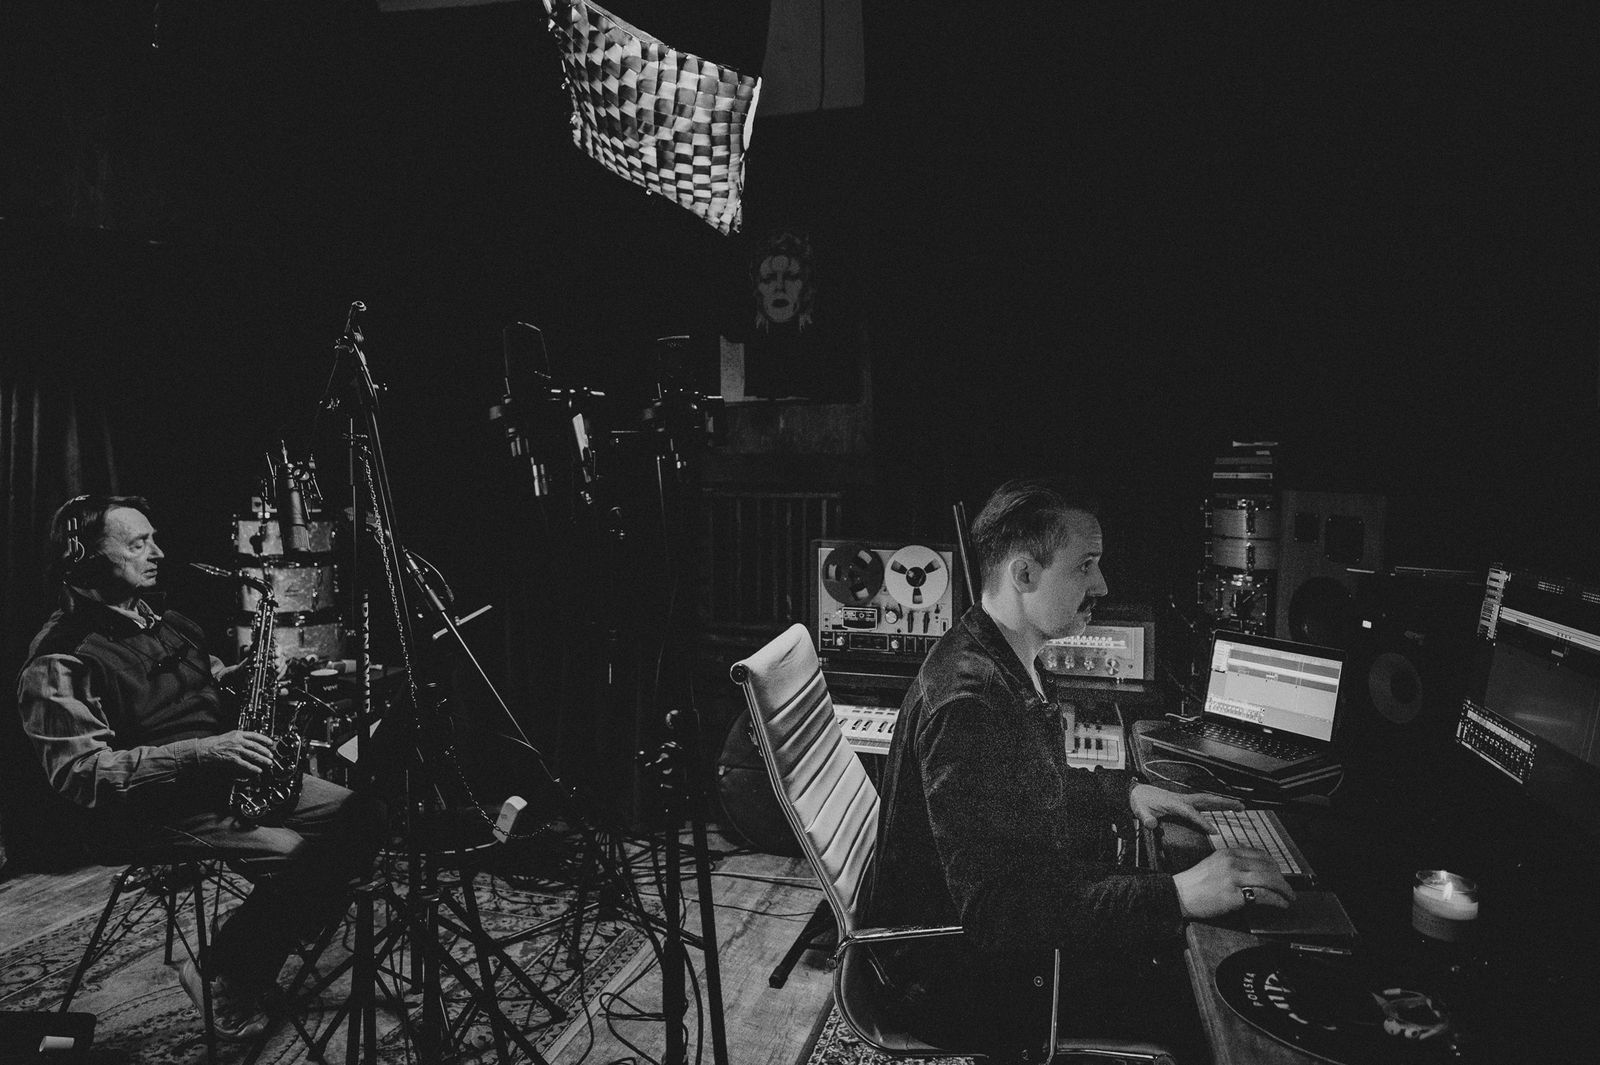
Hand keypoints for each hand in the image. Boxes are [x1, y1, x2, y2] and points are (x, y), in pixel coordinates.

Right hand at [197, 731, 276, 775]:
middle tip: (271, 755)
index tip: (270, 742)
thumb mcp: (227, 736)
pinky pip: (246, 764)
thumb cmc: (212, 744)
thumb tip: (248, 742)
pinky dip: (253, 768)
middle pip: (256, 746)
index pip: (255, 735)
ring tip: (268, 762)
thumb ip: (238, 738)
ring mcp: (236, 750)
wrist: (202, 750)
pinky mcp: (233, 759)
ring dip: (262, 759)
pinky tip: (258, 770)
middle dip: (265, 751)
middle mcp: (238, 741)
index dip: (264, 739)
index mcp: (237, 734)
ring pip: (253, 755)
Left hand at [1130, 783, 1243, 832]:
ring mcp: (1185, 799)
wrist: (1137, 793)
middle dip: (1224, 803)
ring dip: (1224, 802)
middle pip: (1207, 800)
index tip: (1213, 830)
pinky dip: (1216, 804)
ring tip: (1240, 806)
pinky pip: (1204, 803)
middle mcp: (1183, 799)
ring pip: (1208, 800)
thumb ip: (1146, 818)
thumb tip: (1152, 824)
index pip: (1191, 813)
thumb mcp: (1140, 811)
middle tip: (1241, 806)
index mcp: (1174, 803)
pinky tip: (1224, 808)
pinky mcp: (1185, 802)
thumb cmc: (1140, 801)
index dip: (1202, 821)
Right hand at [1173, 846, 1295, 919]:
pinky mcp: (1233, 895)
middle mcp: (1233, 862)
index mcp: (1228, 853)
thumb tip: (1253, 867)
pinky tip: (1281, 904)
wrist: (1180, 894)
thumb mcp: (1214, 862)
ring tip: (1289, 897)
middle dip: (1282, 879)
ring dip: (1284, 890)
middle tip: (1288, 889)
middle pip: (1268, 867)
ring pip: (1269, 880)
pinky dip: (1277, 900)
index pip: (1261, 855)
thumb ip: (1232, 861)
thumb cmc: (1195, 882)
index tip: (1279, 874)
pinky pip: (1263, 895)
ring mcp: (1233, 878)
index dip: (1275, 866)